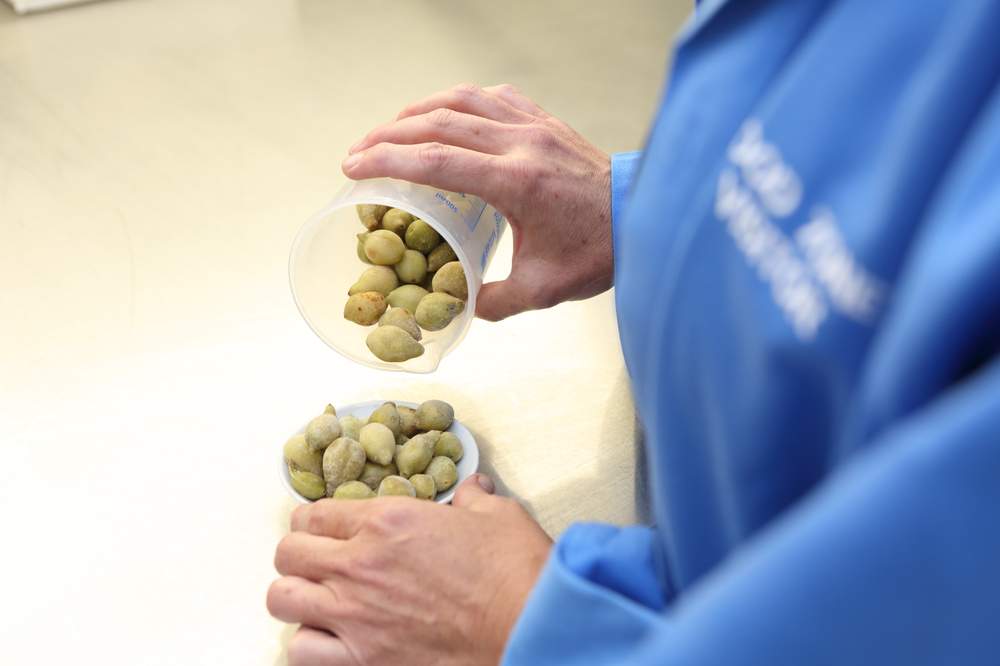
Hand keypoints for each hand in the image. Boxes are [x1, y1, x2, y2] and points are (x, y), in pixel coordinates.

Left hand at [267, 474, 552, 664]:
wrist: (529, 627)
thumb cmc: (515, 570)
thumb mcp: (495, 517)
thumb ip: (471, 498)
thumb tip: (472, 487)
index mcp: (387, 520)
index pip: (314, 513)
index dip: (312, 520)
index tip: (320, 527)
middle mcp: (359, 564)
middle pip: (288, 553)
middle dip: (299, 553)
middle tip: (318, 560)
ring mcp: (356, 615)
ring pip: (282, 599)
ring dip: (297, 596)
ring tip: (319, 600)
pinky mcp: (364, 660)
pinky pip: (301, 651)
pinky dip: (309, 644)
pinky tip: (331, 639)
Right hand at [343, 83, 611, 320]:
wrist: (646, 218)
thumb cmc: (598, 252)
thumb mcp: (543, 289)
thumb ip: (495, 301)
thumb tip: (459, 306)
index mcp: (517, 182)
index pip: (436, 160)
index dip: (387, 161)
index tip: (353, 166)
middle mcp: (522, 143)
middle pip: (439, 123)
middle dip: (389, 134)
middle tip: (358, 150)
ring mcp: (535, 125)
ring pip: (463, 100)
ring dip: (419, 110)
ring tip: (389, 129)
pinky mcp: (546, 121)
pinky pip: (493, 97)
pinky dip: (460, 101)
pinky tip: (446, 113)